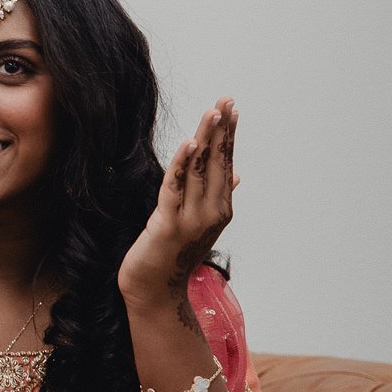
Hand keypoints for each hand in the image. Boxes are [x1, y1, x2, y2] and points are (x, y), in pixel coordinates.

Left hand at [119, 97, 237, 313]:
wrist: (154, 291)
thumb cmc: (171, 256)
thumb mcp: (198, 224)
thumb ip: (217, 196)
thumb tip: (238, 175)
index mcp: (219, 210)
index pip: (226, 164)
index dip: (228, 135)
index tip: (231, 108)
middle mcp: (211, 213)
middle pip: (218, 163)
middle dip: (222, 130)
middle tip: (226, 100)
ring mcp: (192, 219)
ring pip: (201, 171)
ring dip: (206, 139)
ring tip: (212, 112)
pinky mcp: (168, 225)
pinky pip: (176, 188)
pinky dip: (183, 164)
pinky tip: (188, 143)